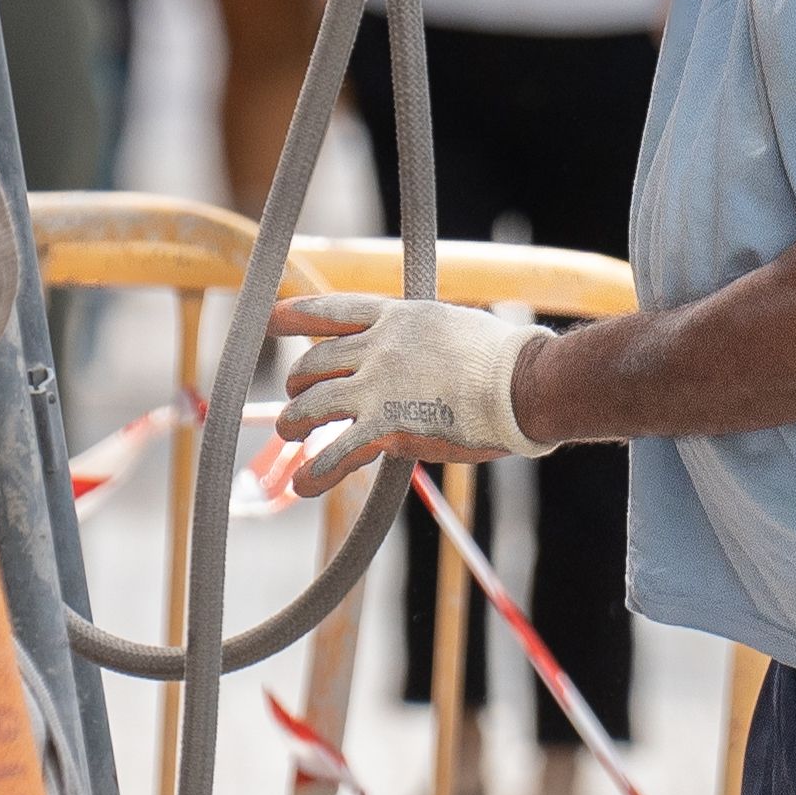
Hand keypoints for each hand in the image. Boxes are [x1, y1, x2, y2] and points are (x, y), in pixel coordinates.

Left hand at [271, 293, 543, 495]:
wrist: (526, 384)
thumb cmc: (506, 359)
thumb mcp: (453, 327)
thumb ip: (424, 339)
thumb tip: (423, 352)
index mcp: (396, 318)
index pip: (331, 311)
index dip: (294, 315)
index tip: (269, 319)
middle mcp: (377, 348)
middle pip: (314, 362)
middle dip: (298, 380)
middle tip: (295, 392)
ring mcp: (377, 387)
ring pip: (312, 405)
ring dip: (293, 421)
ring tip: (288, 432)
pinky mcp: (385, 428)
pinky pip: (336, 452)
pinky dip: (316, 471)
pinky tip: (303, 483)